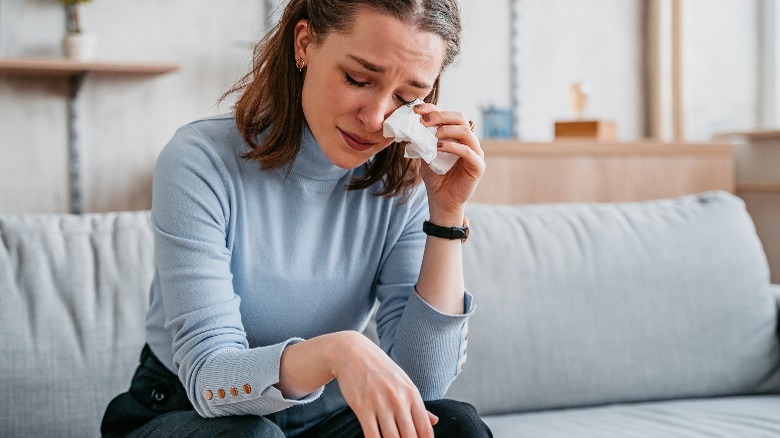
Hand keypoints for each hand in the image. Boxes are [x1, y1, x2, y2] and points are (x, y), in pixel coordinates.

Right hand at [330, 331, 438, 437]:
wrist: (353, 353)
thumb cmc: (380, 369)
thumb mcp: (403, 382)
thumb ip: (417, 404)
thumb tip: (435, 421)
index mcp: (411, 394)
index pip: (425, 428)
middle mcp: (398, 399)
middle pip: (410, 437)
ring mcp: (380, 404)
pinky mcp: (362, 408)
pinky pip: (372, 435)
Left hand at [414, 103, 484, 222]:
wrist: (441, 200)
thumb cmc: (435, 177)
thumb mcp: (426, 154)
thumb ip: (424, 139)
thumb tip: (413, 122)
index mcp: (458, 135)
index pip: (449, 115)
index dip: (434, 109)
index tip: (417, 109)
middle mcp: (469, 141)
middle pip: (460, 118)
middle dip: (441, 116)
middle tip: (424, 120)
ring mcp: (476, 152)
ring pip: (465, 131)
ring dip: (447, 130)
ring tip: (433, 136)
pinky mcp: (478, 166)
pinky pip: (467, 151)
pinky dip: (452, 147)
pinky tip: (438, 148)